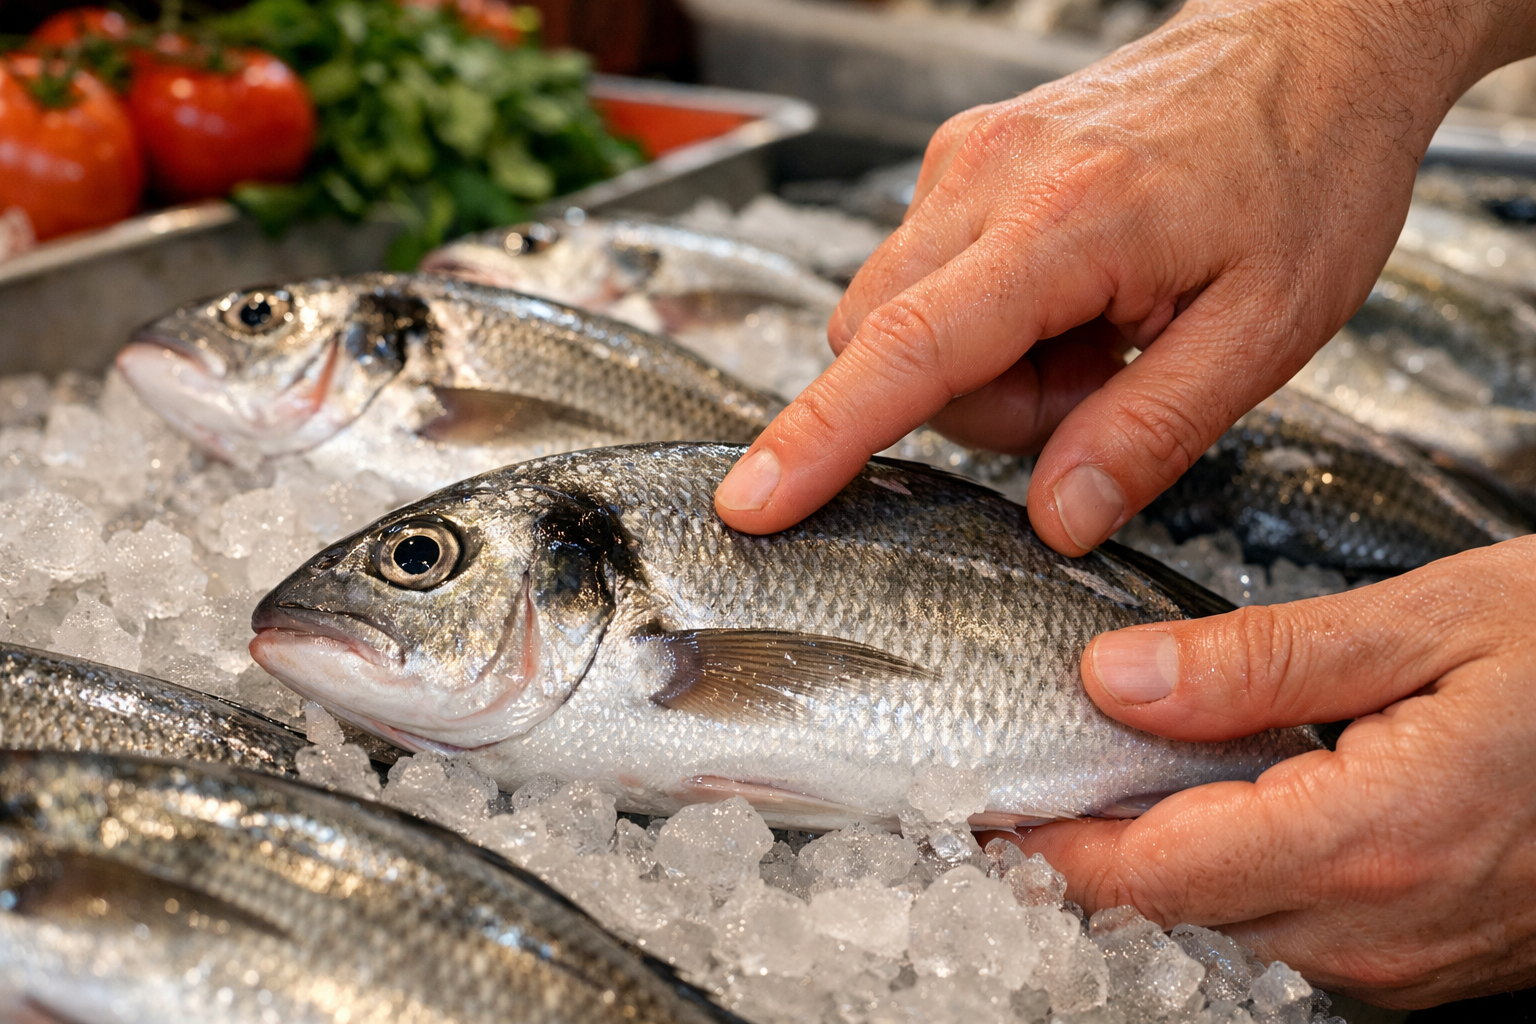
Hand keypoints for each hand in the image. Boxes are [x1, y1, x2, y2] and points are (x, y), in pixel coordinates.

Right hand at [713, 0, 1535, 552]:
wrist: (1307, 44)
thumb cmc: (1302, 171)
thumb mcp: (1267, 329)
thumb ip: (1151, 433)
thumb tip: (1058, 521)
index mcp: (1064, 219)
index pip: (906, 349)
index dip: (820, 439)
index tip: (752, 501)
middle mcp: (986, 176)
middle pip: (882, 348)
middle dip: (971, 407)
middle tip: (1098, 383)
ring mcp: (966, 160)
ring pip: (898, 320)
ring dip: (988, 368)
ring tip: (1102, 334)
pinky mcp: (965, 162)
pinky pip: (927, 281)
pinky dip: (990, 323)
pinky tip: (1077, 298)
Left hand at [999, 538, 1535, 1007]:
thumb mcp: (1427, 625)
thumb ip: (1259, 663)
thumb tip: (1110, 681)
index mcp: (1369, 838)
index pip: (1147, 875)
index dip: (1044, 847)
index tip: (971, 807)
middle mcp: (1380, 927)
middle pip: (1172, 914)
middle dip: (1084, 857)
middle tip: (1021, 779)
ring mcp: (1407, 961)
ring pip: (1225, 931)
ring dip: (1152, 869)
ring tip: (1100, 785)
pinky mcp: (1427, 959)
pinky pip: (1291, 934)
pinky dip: (1227, 879)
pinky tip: (1213, 811)